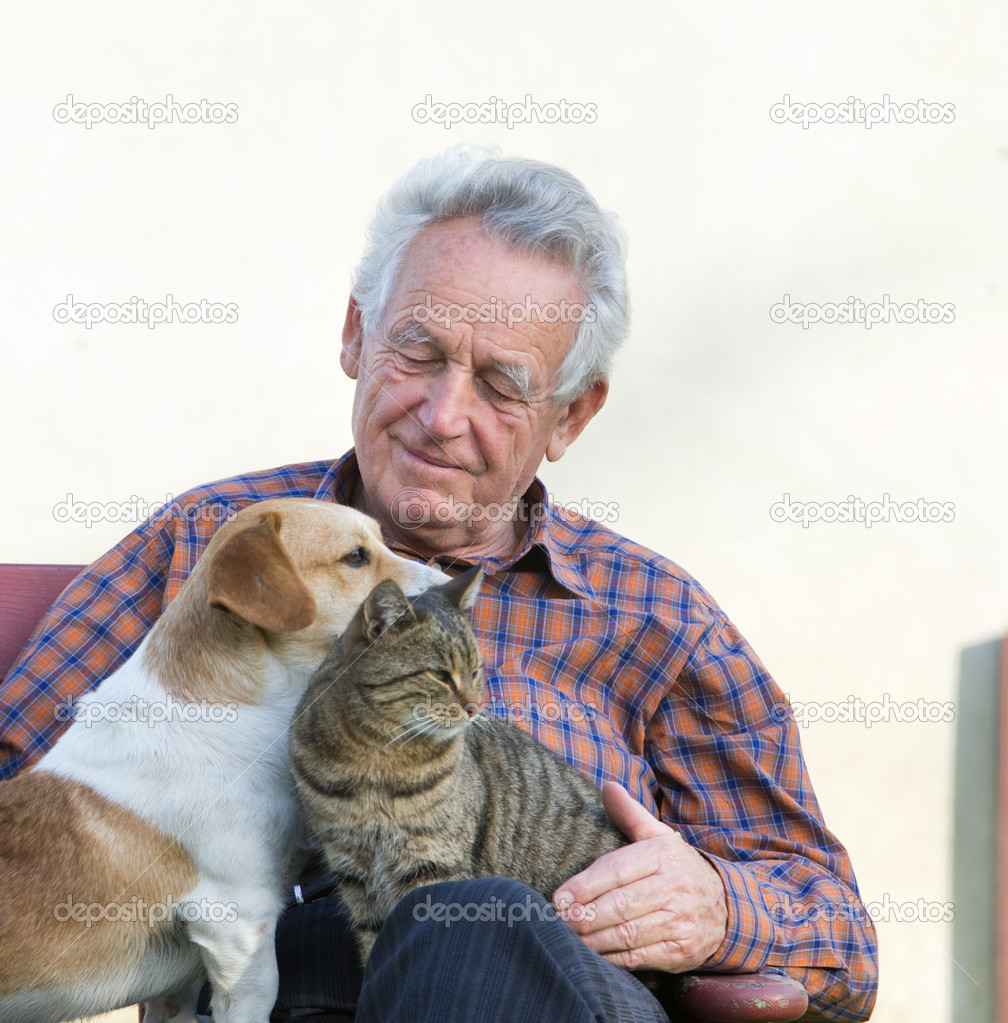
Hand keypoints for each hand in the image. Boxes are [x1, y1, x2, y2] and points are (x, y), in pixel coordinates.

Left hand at [553, 782, 727, 972]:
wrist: (727, 906)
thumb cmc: (678, 867)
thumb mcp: (658, 836)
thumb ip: (630, 814)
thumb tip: (607, 787)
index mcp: (664, 854)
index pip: (617, 870)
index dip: (585, 885)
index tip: (559, 896)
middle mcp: (675, 888)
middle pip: (620, 905)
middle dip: (585, 915)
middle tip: (559, 920)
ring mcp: (681, 922)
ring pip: (628, 934)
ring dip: (594, 939)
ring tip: (570, 937)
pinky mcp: (682, 951)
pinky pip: (640, 957)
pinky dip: (613, 958)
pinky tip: (593, 954)